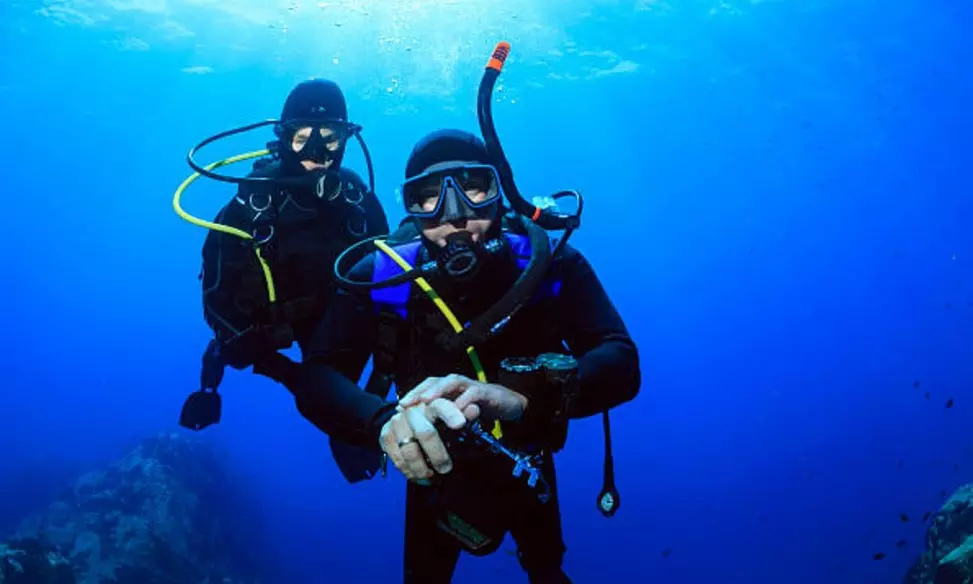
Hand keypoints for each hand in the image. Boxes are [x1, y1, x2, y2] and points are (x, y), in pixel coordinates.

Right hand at [379, 398, 465, 481]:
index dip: (451, 413)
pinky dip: (409, 472)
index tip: (460, 424)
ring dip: (422, 469)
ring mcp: (397, 422)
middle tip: (446, 469)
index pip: (441, 406)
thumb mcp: (451, 417)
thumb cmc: (435, 421)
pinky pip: (397, 459)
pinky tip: (418, 476)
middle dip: (438, 455)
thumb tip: (474, 409)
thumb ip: (464, 414)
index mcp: (431, 403)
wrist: (405, 419)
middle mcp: (412, 410)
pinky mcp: (385, 435)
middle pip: (425, 433)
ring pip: (410, 451)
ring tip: (432, 478)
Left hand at [398, 374, 528, 422]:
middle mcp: (459, 384)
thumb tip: (422, 436)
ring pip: (452, 381)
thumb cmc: (481, 412)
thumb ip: (444, 422)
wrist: (510, 407)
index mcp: (450, 389)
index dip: (413, 394)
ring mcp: (472, 386)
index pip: (427, 386)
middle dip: (420, 391)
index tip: (398, 408)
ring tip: (426, 402)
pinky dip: (463, 401)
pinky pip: (473, 393)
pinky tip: (455, 411)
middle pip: (436, 380)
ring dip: (438, 390)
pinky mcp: (487, 392)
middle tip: (406, 404)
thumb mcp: (458, 418)